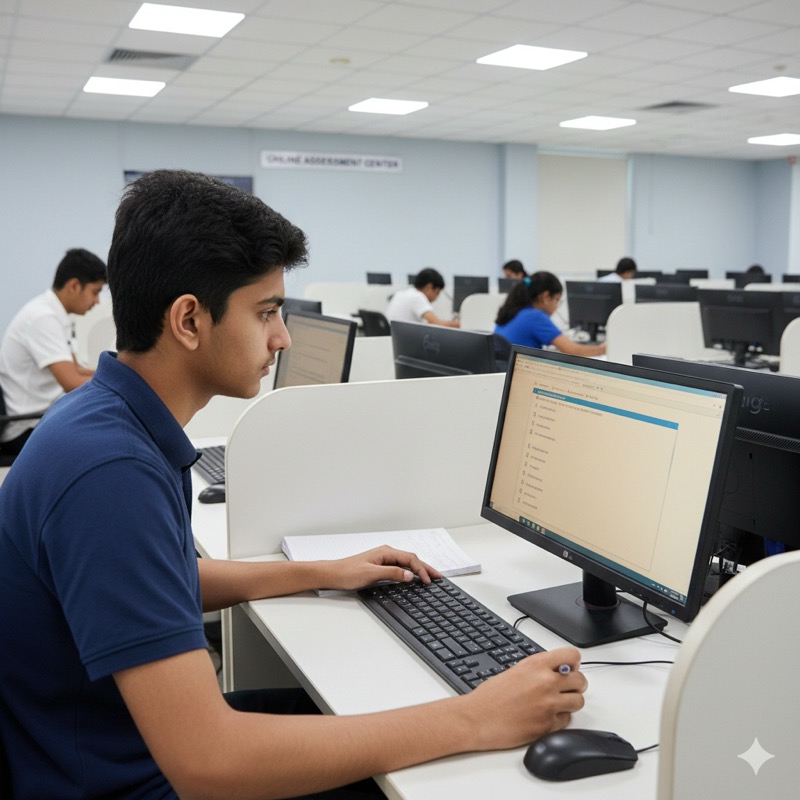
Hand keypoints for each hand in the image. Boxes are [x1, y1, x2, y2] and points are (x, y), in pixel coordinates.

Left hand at [319, 545, 441, 590]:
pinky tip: (413, 577)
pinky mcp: (380, 565)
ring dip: (419, 569)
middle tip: (438, 577)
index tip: (429, 580)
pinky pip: (400, 567)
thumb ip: (392, 573)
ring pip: (406, 562)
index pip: (410, 559)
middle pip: (411, 559)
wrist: (332, 574)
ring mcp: (383, 559)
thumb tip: (410, 574)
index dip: (422, 569)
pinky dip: (410, 571)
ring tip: (430, 577)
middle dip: (425, 568)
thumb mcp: (372, 574)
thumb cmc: (348, 572)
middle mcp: (386, 553)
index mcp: (386, 552)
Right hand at [459, 647, 586, 750]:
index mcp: (536, 665)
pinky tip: (547, 715)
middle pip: (581, 680)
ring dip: (570, 701)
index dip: (573, 663)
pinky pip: (567, 720)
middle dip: (575, 684)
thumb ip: (538, 669)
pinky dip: (560, 718)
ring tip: (557, 702)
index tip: (570, 668)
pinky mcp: (548, 726)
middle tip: (566, 687)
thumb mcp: (515, 670)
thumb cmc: (490, 696)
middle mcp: (545, 683)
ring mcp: (548, 705)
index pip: (572, 656)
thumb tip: (556, 670)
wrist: (477, 718)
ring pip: (578, 701)